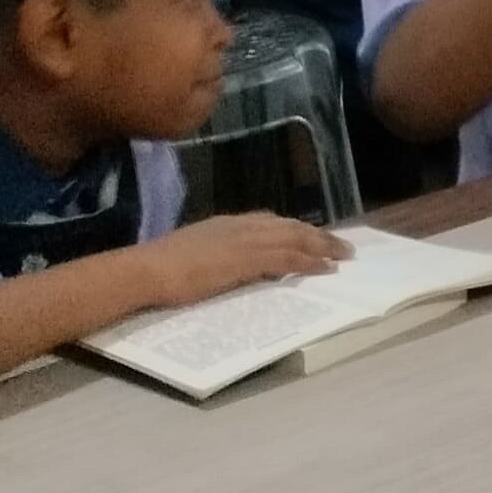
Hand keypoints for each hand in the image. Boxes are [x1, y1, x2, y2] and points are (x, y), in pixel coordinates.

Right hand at [134, 211, 346, 310]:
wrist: (147, 270)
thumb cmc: (160, 268)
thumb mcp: (194, 253)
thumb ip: (216, 255)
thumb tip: (228, 265)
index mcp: (226, 224)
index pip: (269, 222)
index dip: (293, 229)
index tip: (310, 235)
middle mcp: (241, 225)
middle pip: (290, 226)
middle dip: (318, 235)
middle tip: (341, 245)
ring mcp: (246, 239)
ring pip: (296, 238)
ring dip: (323, 246)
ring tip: (344, 254)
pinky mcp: (248, 258)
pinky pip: (289, 257)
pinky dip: (311, 261)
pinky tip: (327, 268)